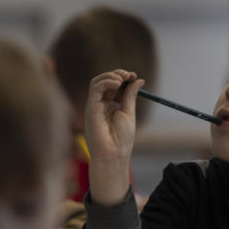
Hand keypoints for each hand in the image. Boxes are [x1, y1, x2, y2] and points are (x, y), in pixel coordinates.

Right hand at [84, 70, 143, 204]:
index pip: (116, 86)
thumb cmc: (121, 139)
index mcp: (112, 106)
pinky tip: (117, 82)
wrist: (113, 154)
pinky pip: (95, 88)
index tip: (135, 77)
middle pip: (106, 81)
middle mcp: (102, 104)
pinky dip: (106, 81)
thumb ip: (130, 95)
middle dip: (118, 74)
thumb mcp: (129, 112)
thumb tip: (138, 80)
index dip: (125, 78)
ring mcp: (95, 105)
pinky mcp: (91, 107)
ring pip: (98, 81)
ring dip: (111, 75)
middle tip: (129, 75)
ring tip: (123, 78)